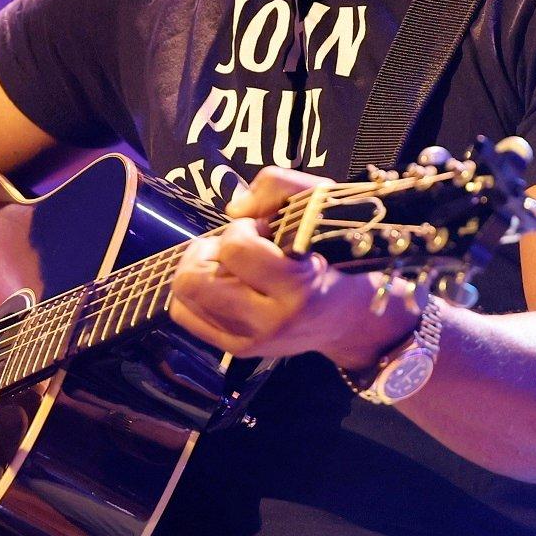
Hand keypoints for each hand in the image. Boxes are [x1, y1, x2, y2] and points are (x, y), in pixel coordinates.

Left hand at [168, 167, 416, 367]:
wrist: (352, 317)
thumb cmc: (337, 253)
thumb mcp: (322, 203)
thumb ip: (278, 185)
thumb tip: (234, 209)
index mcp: (297, 286)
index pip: (236, 249)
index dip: (242, 228)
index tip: (264, 228)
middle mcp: (270, 321)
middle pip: (194, 281)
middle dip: (207, 250)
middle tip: (235, 245)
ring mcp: (251, 340)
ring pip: (183, 299)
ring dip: (199, 270)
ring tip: (228, 264)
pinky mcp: (238, 350)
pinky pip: (186, 317)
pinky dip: (193, 294)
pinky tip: (221, 282)